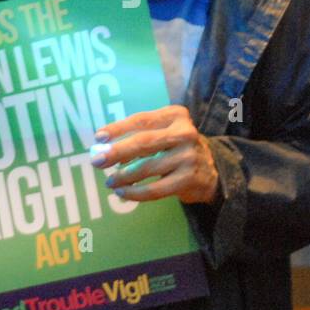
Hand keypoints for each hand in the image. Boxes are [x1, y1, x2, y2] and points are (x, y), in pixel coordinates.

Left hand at [91, 105, 217, 205]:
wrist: (212, 170)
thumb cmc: (177, 147)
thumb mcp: (165, 132)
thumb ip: (140, 134)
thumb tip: (104, 147)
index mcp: (176, 115)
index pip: (142, 120)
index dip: (118, 128)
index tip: (99, 137)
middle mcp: (184, 133)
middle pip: (144, 142)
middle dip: (117, 152)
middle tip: (97, 161)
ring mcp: (188, 156)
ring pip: (147, 168)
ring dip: (123, 177)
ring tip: (110, 182)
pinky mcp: (188, 179)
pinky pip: (155, 189)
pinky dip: (135, 193)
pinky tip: (123, 193)